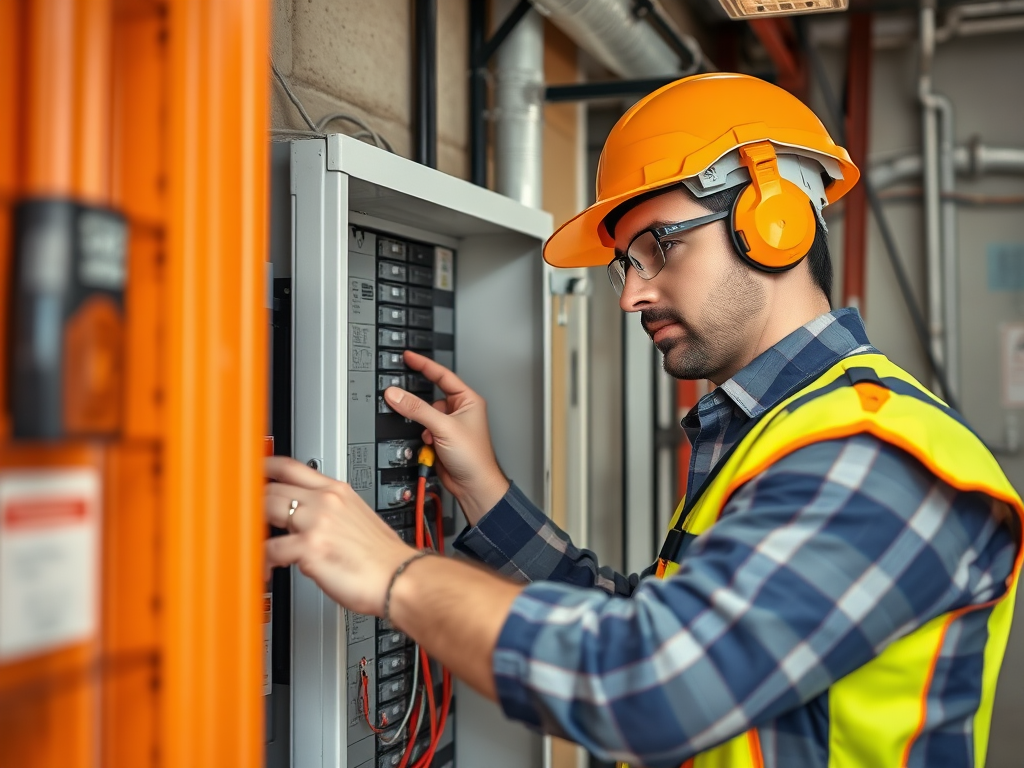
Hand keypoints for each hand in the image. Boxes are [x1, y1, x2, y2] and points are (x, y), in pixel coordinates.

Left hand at [263, 456, 415, 615]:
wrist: (400, 577)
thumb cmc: (382, 557)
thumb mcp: (358, 518)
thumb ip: (330, 512)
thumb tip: (306, 520)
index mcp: (338, 491)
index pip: (293, 466)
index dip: (266, 466)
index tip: (253, 471)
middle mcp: (326, 501)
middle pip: (272, 487)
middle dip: (253, 503)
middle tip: (246, 517)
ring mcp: (317, 522)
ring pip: (266, 510)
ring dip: (255, 529)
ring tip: (254, 543)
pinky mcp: (310, 547)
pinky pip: (270, 549)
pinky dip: (263, 560)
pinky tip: (267, 569)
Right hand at [383, 351, 508, 524]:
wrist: (473, 485)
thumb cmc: (474, 456)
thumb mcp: (443, 426)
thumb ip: (417, 409)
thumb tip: (397, 395)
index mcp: (468, 400)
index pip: (442, 375)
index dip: (424, 365)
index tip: (409, 356)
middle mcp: (460, 411)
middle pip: (429, 398)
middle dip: (421, 407)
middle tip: (405, 401)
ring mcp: (449, 426)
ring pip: (424, 416)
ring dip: (422, 426)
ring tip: (430, 437)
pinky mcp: (440, 440)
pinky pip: (423, 430)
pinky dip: (422, 437)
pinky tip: (429, 446)